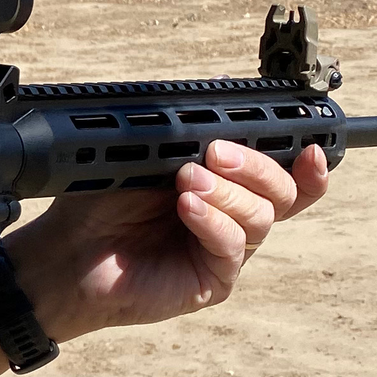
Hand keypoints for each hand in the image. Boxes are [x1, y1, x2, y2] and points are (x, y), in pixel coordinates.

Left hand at [6, 140, 328, 341]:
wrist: (66, 252)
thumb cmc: (100, 203)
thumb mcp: (146, 157)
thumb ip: (189, 134)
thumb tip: (225, 95)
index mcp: (224, 183)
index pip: (283, 173)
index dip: (305, 162)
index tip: (310, 145)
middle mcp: (232, 216)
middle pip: (283, 191)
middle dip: (256, 165)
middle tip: (217, 152)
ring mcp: (225, 250)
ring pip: (260, 217)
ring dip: (227, 192)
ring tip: (186, 181)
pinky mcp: (213, 280)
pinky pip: (232, 247)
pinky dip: (213, 222)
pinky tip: (187, 208)